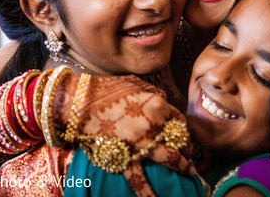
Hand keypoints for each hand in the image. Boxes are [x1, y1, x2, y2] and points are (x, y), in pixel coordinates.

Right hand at [55, 74, 193, 196]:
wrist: (79, 101)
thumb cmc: (105, 89)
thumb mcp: (135, 83)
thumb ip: (152, 92)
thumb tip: (162, 99)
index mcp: (157, 104)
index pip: (179, 119)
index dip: (182, 128)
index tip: (183, 134)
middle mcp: (153, 124)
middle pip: (179, 139)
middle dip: (187, 148)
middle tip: (190, 154)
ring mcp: (140, 142)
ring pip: (169, 158)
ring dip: (181, 166)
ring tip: (188, 172)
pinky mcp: (124, 157)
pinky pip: (139, 179)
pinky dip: (148, 192)